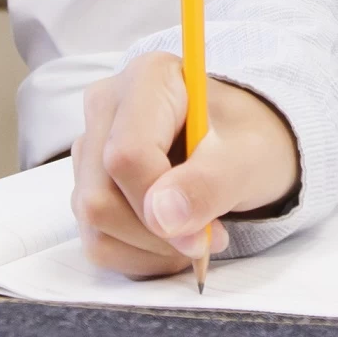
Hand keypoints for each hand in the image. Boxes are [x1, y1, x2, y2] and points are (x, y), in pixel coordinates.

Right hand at [72, 52, 299, 274]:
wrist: (244, 147)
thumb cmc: (249, 141)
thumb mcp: (250, 159)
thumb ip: (210, 182)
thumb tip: (161, 215)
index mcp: (148, 80)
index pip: (126, 156)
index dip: (158, 209)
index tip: (203, 238)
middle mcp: (107, 107)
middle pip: (100, 196)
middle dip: (157, 234)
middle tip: (207, 239)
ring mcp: (90, 147)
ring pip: (93, 222)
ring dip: (148, 249)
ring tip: (194, 236)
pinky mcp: (87, 183)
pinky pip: (95, 240)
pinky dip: (136, 256)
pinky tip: (171, 243)